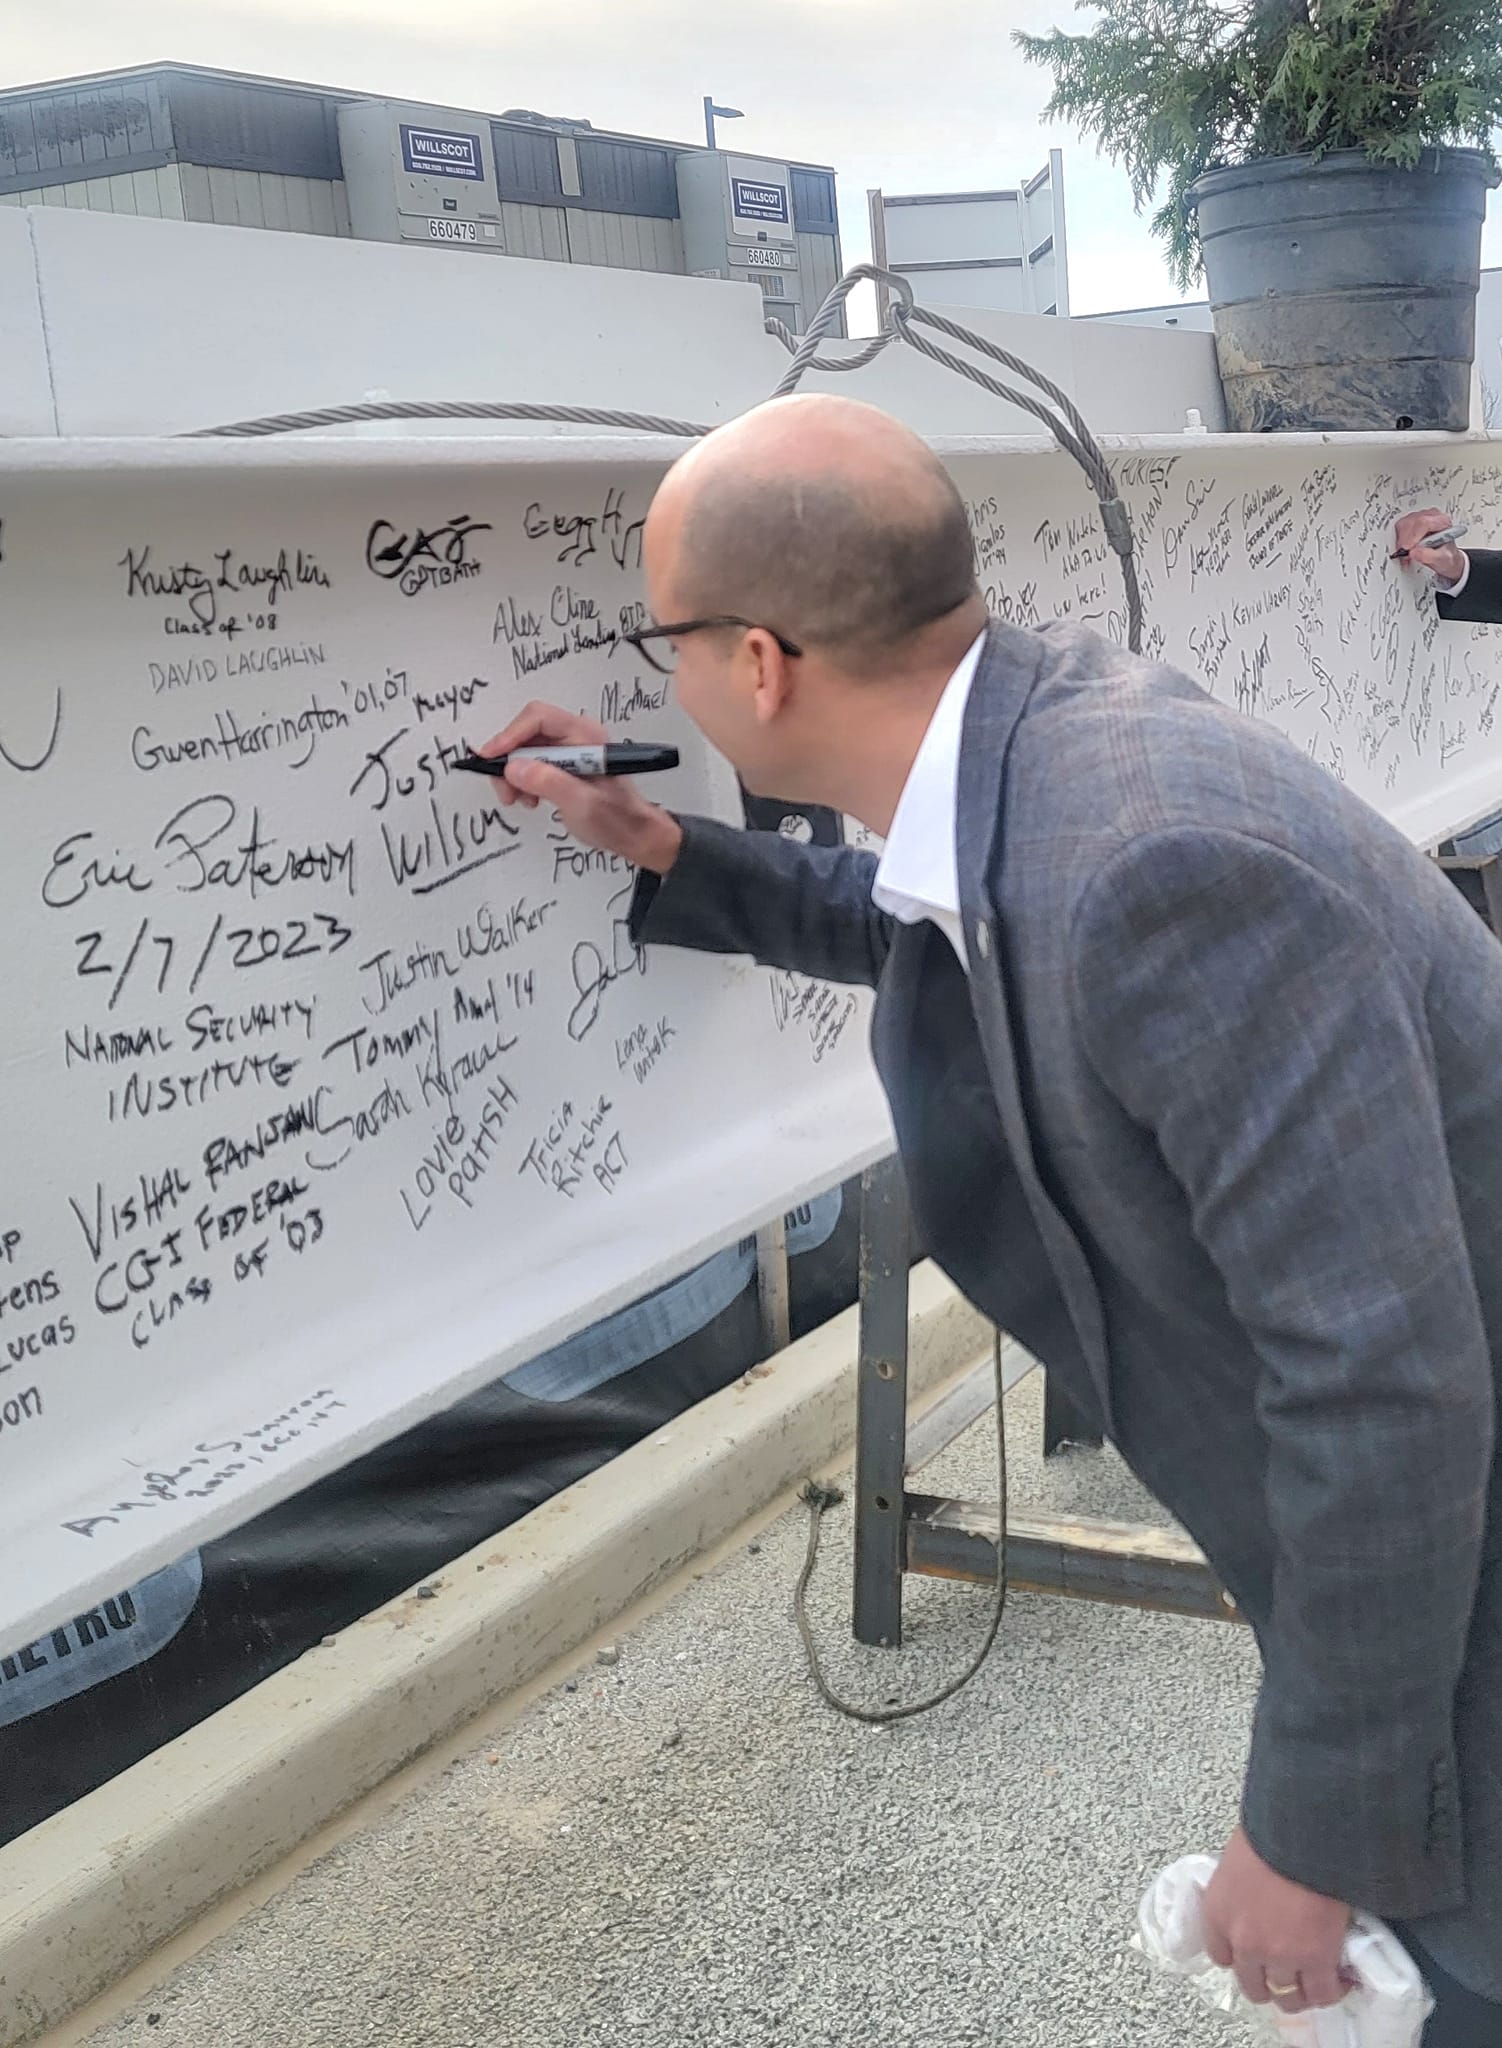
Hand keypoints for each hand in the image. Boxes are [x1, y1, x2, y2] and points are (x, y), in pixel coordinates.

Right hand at [474, 700, 681, 874]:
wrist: (633, 835)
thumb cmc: (617, 819)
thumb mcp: (582, 804)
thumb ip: (548, 782)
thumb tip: (514, 767)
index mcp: (586, 737)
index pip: (539, 718)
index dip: (510, 735)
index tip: (491, 757)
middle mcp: (576, 738)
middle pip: (527, 732)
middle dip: (509, 759)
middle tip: (504, 787)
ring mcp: (569, 751)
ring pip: (526, 749)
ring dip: (513, 773)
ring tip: (518, 798)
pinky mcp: (563, 765)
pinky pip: (532, 763)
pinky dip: (522, 780)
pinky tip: (529, 798)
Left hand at [1202, 1826, 1352, 2015]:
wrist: (1303, 1835)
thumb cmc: (1269, 1831)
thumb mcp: (1238, 1860)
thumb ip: (1241, 1889)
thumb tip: (1258, 1895)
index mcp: (1217, 1913)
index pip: (1220, 1955)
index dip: (1240, 1957)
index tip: (1254, 1953)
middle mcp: (1243, 1943)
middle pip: (1252, 1985)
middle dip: (1268, 1982)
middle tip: (1286, 1971)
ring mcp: (1279, 1956)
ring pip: (1287, 1996)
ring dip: (1299, 1992)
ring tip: (1314, 1980)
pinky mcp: (1316, 1960)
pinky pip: (1321, 1993)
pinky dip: (1331, 1991)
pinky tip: (1339, 1978)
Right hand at [1393, 508, 1465, 584]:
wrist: (1442, 556)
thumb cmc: (1445, 555)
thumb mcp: (1442, 559)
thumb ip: (1429, 556)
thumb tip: (1414, 552)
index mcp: (1442, 521)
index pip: (1424, 522)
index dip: (1413, 535)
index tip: (1407, 548)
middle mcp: (1431, 516)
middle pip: (1411, 522)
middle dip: (1404, 540)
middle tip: (1406, 554)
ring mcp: (1420, 517)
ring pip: (1403, 524)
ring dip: (1401, 541)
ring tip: (1407, 553)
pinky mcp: (1410, 522)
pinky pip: (1399, 527)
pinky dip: (1398, 540)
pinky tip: (1405, 549)